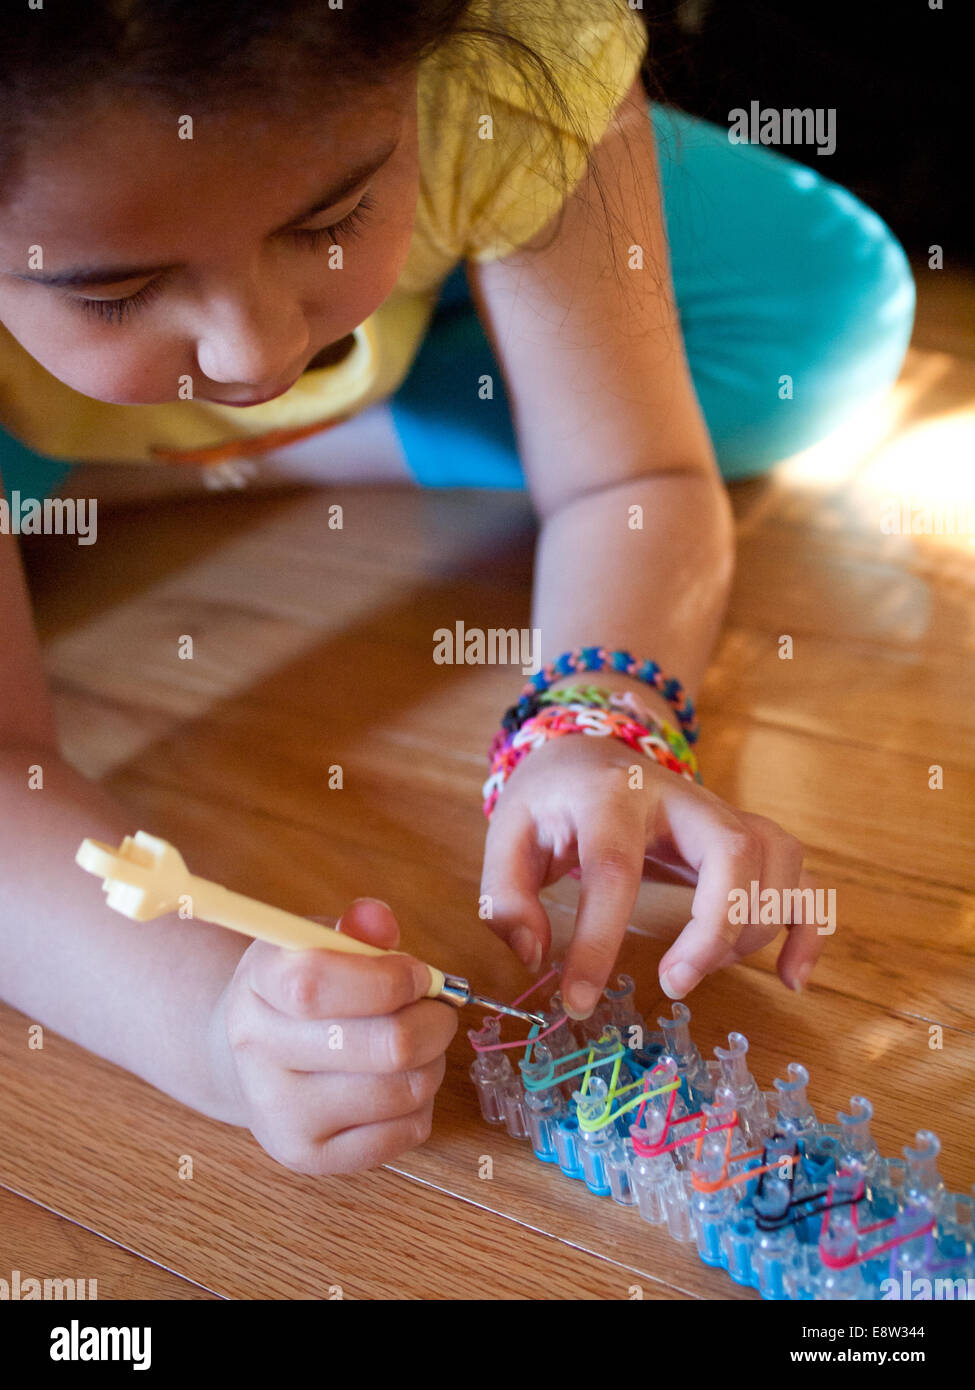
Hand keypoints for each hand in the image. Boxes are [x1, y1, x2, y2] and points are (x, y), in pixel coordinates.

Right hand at [213, 899, 457, 1174]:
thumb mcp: (320, 944)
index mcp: (258, 984)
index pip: (320, 985)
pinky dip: (421, 1105)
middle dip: (434, 1022)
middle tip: (439, 1009)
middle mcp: (258, 1053)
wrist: (253, 1060)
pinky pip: (403, 1134)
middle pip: (385, 1046)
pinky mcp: (308, 1157)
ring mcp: (280, 1113)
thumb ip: (356, 930)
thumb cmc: (303, 993)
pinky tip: (402, 1083)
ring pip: (403, 1091)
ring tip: (420, 1045)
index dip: (390, 978)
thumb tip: (379, 920)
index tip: (420, 974)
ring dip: (433, 1062)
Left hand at [479, 733, 824, 1018]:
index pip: (615, 868)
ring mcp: (723, 814)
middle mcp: (681, 797)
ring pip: (775, 862)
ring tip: (695, 969)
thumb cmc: (551, 799)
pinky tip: (790, 978)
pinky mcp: (748, 839)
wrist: (589, 751)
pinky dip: (807, 930)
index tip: (578, 999)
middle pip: (733, 850)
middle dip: (714, 928)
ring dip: (749, 930)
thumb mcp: (507, 833)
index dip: (598, 941)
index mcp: (612, 795)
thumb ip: (505, 894)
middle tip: (674, 984)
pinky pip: (803, 879)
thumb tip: (532, 957)